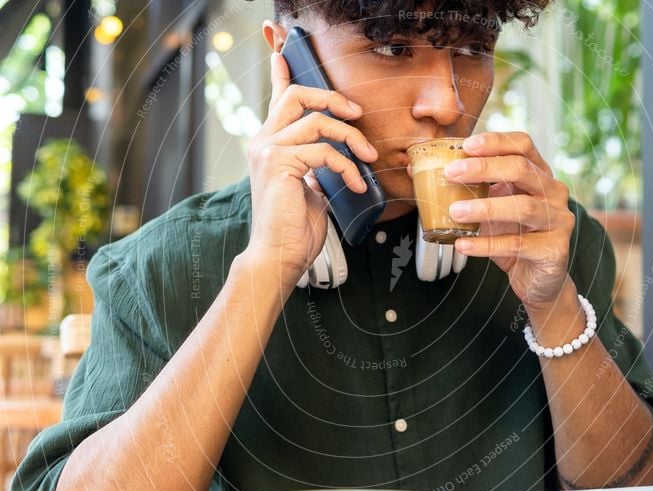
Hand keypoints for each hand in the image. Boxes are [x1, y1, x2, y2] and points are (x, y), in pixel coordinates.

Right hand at [243, 51, 378, 285]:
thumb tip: (332, 157)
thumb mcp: (308, 189)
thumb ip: (314, 166)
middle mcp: (263, 142)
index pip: (277, 100)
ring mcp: (268, 151)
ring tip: (369, 158)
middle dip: (333, 98)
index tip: (283, 52)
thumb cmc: (294, 229)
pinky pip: (324, 151)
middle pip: (296, 95)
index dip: (282, 74)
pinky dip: (347, 167)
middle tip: (358, 114)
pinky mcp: (279, 164)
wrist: (279, 256)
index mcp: (269, 145)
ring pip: (317, 121)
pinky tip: (357, 185)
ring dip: (351, 138)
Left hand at [441, 131, 575, 309]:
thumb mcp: (492, 208)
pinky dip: (487, 244)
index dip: (495, 141)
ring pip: (524, 207)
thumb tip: (414, 169)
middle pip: (521, 169)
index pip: (523, 145)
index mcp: (539, 175)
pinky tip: (463, 244)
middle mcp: (553, 193)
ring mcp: (558, 220)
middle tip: (450, 173)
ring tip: (454, 211)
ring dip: (485, 207)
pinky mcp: (554, 250)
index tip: (465, 145)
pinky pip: (518, 244)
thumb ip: (468, 189)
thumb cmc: (513, 237)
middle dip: (484, 168)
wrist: (538, 280)